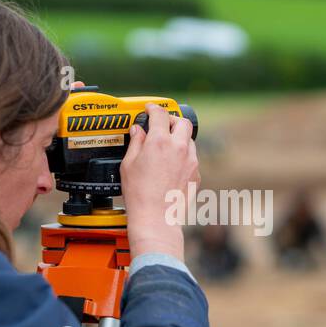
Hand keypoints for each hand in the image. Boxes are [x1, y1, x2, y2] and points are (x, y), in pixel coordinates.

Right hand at [120, 103, 198, 262]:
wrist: (156, 218)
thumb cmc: (139, 194)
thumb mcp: (128, 164)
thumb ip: (136, 143)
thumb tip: (138, 131)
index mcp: (159, 142)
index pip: (160, 114)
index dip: (153, 109)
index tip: (150, 110)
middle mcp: (178, 148)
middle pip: (182, 122)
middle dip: (172, 120)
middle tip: (162, 126)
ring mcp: (190, 161)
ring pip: (189, 141)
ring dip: (179, 139)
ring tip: (167, 148)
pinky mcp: (196, 174)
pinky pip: (192, 158)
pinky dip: (183, 156)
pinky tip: (172, 166)